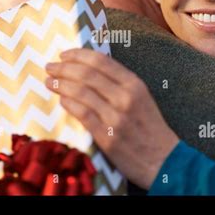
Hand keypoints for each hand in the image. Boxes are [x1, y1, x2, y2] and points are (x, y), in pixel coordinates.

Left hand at [45, 48, 178, 188]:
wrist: (164, 160)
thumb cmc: (150, 127)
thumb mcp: (142, 97)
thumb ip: (118, 83)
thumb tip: (86, 70)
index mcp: (134, 84)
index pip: (100, 61)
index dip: (78, 55)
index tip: (63, 55)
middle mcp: (125, 98)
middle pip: (86, 75)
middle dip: (63, 68)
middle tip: (50, 67)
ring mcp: (115, 118)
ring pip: (81, 93)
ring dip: (61, 85)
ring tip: (50, 82)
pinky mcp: (107, 137)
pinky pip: (82, 115)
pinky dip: (68, 104)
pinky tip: (61, 100)